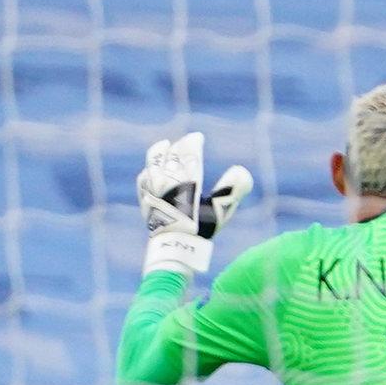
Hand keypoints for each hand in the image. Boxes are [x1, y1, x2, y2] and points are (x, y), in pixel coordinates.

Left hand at [138, 133, 252, 277]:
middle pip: (171, 157)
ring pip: (153, 164)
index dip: (193, 143)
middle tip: (185, 142)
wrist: (174, 247)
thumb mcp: (221, 210)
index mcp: (187, 180)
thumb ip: (233, 189)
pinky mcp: (145, 200)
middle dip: (178, 147)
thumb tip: (241, 170)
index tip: (197, 137)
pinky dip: (149, 171)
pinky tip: (150, 170)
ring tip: (163, 146)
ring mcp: (153, 189)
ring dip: (159, 153)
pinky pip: (144, 180)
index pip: (188, 154)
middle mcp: (168, 181)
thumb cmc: (201, 229)